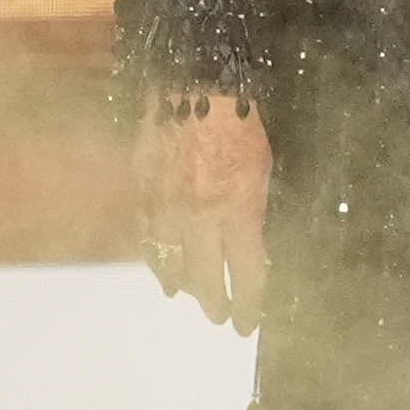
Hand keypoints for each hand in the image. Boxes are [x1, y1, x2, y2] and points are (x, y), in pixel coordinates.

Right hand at [136, 97, 270, 329]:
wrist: (194, 87)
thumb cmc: (238, 126)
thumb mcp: (264, 171)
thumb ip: (257, 214)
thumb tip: (257, 251)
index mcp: (238, 211)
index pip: (246, 275)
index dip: (249, 305)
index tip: (248, 323)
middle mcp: (200, 217)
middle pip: (205, 281)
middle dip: (216, 305)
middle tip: (222, 318)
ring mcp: (167, 208)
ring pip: (173, 266)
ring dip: (186, 288)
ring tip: (196, 299)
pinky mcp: (145, 195)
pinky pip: (149, 241)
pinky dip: (158, 263)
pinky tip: (165, 276)